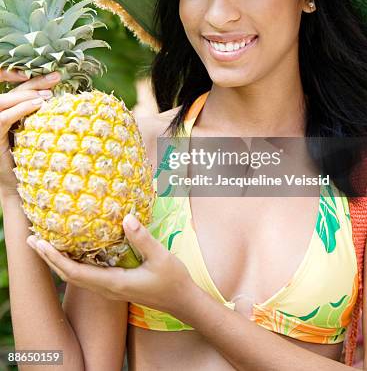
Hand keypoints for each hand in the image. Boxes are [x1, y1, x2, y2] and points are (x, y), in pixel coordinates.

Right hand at [0, 68, 60, 198]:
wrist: (20, 188)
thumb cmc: (34, 161)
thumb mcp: (40, 133)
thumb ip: (45, 116)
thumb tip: (67, 98)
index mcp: (10, 113)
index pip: (18, 89)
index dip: (32, 78)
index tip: (54, 75)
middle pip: (13, 91)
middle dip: (35, 82)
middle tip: (57, 78)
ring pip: (3, 102)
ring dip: (27, 95)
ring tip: (48, 96)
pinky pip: (2, 119)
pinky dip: (19, 110)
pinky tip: (37, 106)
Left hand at [26, 214, 195, 317]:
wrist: (181, 301)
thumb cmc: (172, 280)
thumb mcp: (160, 256)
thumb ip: (143, 238)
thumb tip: (126, 218)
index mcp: (114, 283)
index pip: (75, 272)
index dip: (55, 258)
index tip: (41, 243)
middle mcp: (106, 289)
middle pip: (68, 275)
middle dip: (49, 258)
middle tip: (32, 240)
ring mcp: (109, 289)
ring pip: (75, 276)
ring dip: (58, 260)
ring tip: (45, 244)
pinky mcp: (114, 285)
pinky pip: (86, 274)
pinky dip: (72, 262)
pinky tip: (72, 250)